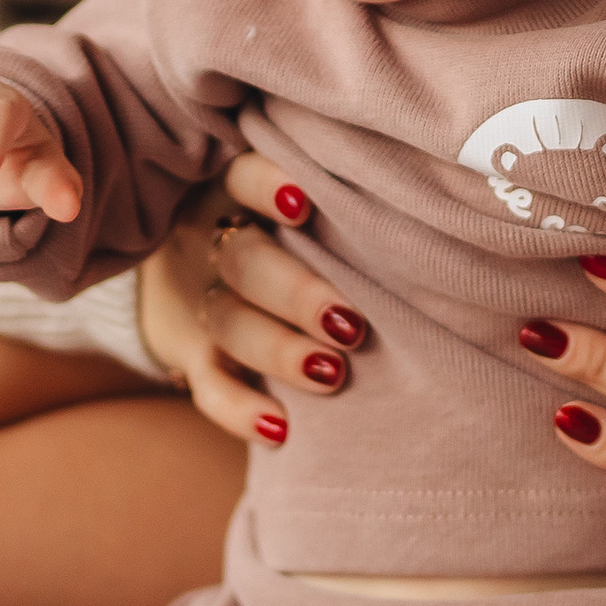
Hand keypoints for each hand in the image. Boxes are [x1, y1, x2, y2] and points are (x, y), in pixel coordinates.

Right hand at [135, 151, 367, 445]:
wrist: (178, 280)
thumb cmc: (271, 232)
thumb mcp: (278, 204)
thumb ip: (330, 206)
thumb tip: (427, 216)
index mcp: (234, 195)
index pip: (242, 176)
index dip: (265, 186)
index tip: (303, 204)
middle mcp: (210, 242)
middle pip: (243, 260)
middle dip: (296, 293)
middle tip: (350, 323)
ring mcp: (197, 300)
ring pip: (228, 321)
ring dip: (279, 350)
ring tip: (330, 374)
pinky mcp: (191, 355)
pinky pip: (208, 386)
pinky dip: (240, 411)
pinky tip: (280, 429)